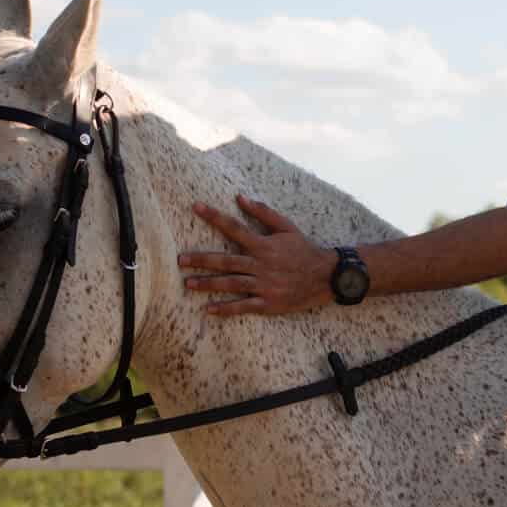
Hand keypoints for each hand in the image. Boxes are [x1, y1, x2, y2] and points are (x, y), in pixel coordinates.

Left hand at [179, 194, 334, 315]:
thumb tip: (240, 197)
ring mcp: (264, 285)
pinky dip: (226, 308)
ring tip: (188, 283)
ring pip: (231, 284)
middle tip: (180, 260)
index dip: (214, 217)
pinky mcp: (268, 303)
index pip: (234, 227)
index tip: (196, 207)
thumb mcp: (287, 227)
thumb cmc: (304, 250)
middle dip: (201, 259)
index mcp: (263, 245)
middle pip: (226, 260)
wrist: (326, 277)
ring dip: (208, 284)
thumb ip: (263, 213)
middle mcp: (261, 264)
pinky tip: (209, 309)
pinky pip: (244, 306)